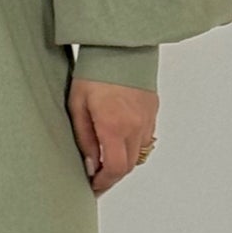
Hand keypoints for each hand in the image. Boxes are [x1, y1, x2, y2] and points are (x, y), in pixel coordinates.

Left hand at [67, 78, 157, 194]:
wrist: (120, 45)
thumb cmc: (94, 72)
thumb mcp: (78, 106)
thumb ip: (84, 139)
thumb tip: (91, 166)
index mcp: (114, 126)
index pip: (115, 169)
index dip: (104, 183)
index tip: (93, 187)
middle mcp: (135, 126)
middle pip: (128, 166)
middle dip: (112, 175)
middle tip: (96, 177)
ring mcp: (147, 118)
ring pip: (138, 153)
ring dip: (123, 160)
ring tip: (106, 157)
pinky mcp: (153, 110)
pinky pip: (145, 137)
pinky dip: (133, 145)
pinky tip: (118, 139)